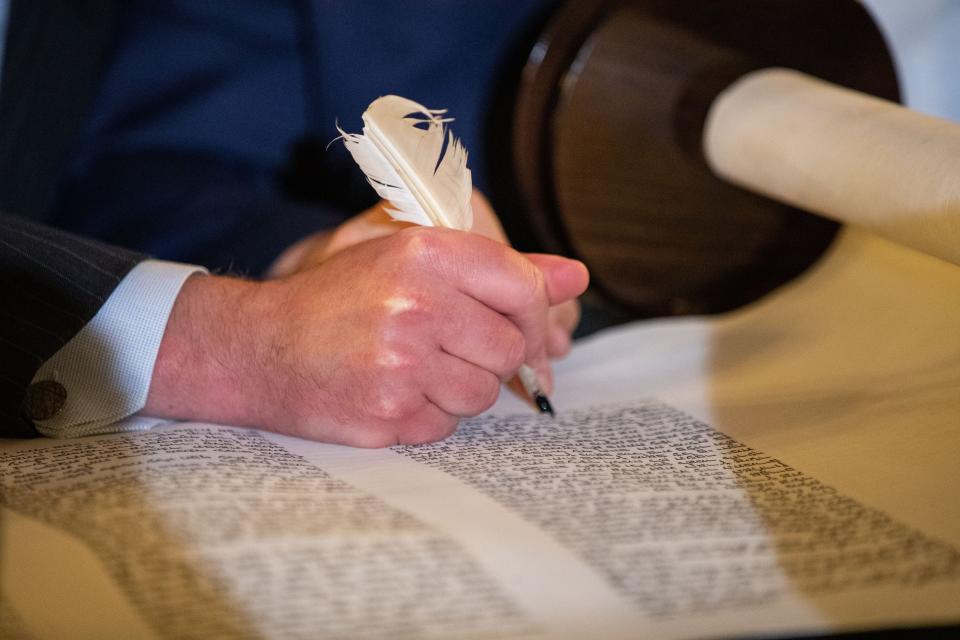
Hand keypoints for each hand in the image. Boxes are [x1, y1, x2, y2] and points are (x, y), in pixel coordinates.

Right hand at [145, 228, 588, 446]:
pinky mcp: (387, 413)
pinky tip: (393, 393)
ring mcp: (402, 364)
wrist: (258, 348)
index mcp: (427, 253)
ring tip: (416, 370)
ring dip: (460, 389)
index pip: (524, 287)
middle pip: (509, 347)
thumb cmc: (338, 300)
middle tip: (449, 349)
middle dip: (491, 356)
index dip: (533, 316)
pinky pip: (447, 426)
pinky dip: (430, 416)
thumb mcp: (410, 260)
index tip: (519, 330)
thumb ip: (498, 268)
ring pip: (483, 393)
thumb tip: (577, 277)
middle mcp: (418, 304)